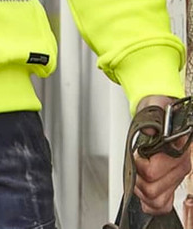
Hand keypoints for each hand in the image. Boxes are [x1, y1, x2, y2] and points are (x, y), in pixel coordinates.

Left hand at [133, 94, 191, 215]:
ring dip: (141, 191)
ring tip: (138, 176)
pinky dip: (150, 203)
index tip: (136, 155)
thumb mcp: (152, 108)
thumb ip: (152, 120)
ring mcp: (176, 177)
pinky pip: (163, 206)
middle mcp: (180, 166)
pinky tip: (144, 192)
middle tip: (134, 165)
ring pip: (156, 201)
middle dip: (137, 178)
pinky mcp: (171, 185)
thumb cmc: (157, 112)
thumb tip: (150, 132)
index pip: (152, 171)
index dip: (138, 165)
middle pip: (152, 190)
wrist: (161, 112)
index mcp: (178, 150)